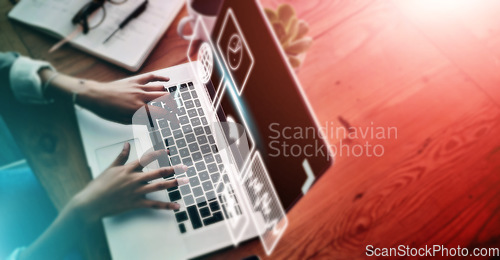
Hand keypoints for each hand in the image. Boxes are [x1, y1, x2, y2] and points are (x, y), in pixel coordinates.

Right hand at [71, 143, 188, 222]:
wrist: (91, 202)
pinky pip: (154, 205)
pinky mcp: (136, 203)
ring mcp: (136, 191)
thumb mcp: (110, 168)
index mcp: (128, 169)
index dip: (158, 154)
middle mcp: (134, 179)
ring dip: (174, 183)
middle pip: (158, 172)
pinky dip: (166, 206)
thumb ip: (121, 156)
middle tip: (185, 167)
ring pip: (159, 186)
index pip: (146, 158)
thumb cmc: (99, 185)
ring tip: (185, 181)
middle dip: (173, 169)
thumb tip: (127, 144)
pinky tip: (176, 206)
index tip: (168, 152)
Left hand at [76, 74, 172, 123]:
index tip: (176, 120)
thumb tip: (151, 121)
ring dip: (167, 94)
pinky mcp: (134, 80)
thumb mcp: (124, 120)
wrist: (95, 96)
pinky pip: (151, 77)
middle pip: (164, 99)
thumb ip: (140, 120)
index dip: (171, 117)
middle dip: (172, 105)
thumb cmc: (107, 110)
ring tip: (170, 99)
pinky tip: (166, 80)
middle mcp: (140, 97)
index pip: (160, 113)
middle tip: (175, 109)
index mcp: (138, 109)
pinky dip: (160, 78)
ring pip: (159, 89)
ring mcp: (138, 87)